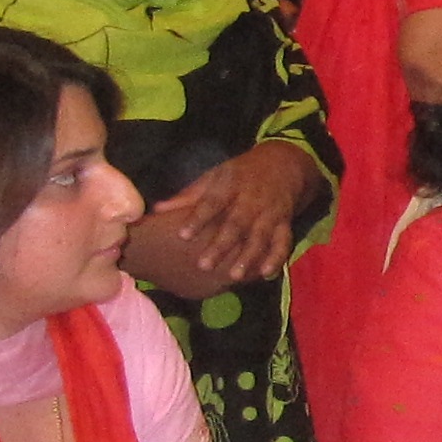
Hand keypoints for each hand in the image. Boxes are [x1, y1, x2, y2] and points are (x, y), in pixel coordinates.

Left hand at [136, 141, 321, 291]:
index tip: (183, 236)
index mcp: (230, 185)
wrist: (283, 165)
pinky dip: (276, 258)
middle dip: (221, 245)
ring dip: (248, 257)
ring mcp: (270, 213)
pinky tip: (265, 274)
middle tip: (203, 266)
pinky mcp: (284, 223)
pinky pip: (283, 243)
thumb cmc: (240, 174)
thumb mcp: (215, 177)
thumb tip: (157, 210)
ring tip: (233, 276)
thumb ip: (188, 196)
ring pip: (259, 237)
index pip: (212, 203)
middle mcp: (251, 200)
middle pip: (236, 225)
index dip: (198, 219)